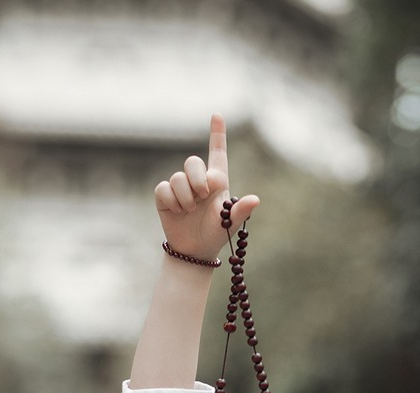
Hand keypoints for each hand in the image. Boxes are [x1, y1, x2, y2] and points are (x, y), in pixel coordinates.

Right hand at [154, 113, 259, 261]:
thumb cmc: (216, 234)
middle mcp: (198, 180)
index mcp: (216, 181)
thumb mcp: (230, 224)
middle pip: (192, 162)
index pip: (217, 152)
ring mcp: (180, 187)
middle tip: (201, 196)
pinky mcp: (165, 196)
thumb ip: (241, 210)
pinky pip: (164, 189)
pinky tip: (178, 212)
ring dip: (185, 197)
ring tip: (190, 211)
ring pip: (178, 178)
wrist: (195, 250)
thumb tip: (255, 200)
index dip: (217, 133)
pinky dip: (172, 201)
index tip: (217, 115)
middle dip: (197, 178)